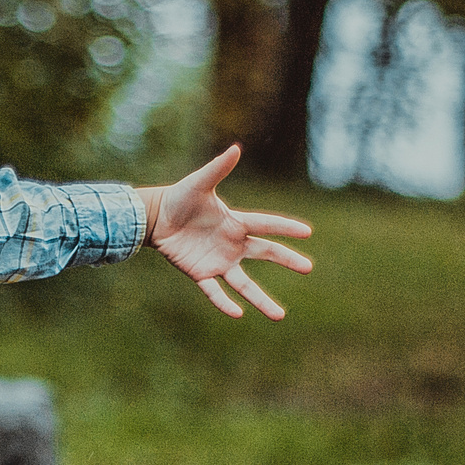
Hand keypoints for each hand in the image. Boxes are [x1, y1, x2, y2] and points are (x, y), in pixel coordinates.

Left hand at [138, 145, 313, 318]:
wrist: (156, 218)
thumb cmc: (179, 198)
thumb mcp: (199, 183)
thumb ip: (218, 169)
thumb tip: (235, 149)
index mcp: (235, 222)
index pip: (266, 224)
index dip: (285, 227)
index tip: (307, 231)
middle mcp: (232, 244)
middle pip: (265, 253)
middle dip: (287, 260)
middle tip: (308, 267)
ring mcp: (218, 262)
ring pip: (244, 284)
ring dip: (261, 299)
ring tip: (279, 315)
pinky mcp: (201, 274)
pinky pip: (215, 292)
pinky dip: (225, 303)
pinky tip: (238, 314)